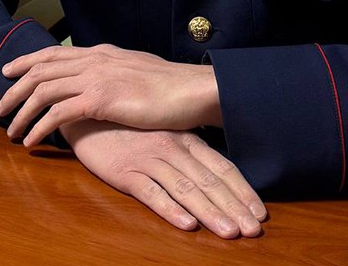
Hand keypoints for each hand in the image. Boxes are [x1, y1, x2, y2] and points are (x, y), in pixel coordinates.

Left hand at [0, 43, 220, 145]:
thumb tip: (105, 84)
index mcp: (103, 52)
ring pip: (43, 90)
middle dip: (15, 88)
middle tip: (0, 106)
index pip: (55, 52)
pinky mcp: (100, 99)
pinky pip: (57, 113)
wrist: (192, 90)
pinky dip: (39, 127)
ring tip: (13, 130)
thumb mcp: (138, 71)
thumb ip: (116, 74)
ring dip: (22, 111)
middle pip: (41, 69)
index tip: (9, 71)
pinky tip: (33, 140)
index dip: (28, 61)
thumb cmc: (173, 87)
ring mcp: (96, 77)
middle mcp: (95, 60)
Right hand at [62, 119, 266, 237]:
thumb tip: (218, 176)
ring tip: (229, 232)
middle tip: (253, 231)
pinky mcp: (126, 171)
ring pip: (186, 189)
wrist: (87, 115)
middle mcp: (173, 148)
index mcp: (186, 140)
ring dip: (210, 212)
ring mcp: (149, 160)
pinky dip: (170, 209)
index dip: (243, 191)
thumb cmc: (129, 128)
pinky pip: (151, 193)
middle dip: (234, 208)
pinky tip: (186, 224)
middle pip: (210, 181)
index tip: (260, 213)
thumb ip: (189, 153)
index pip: (222, 167)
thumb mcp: (164, 135)